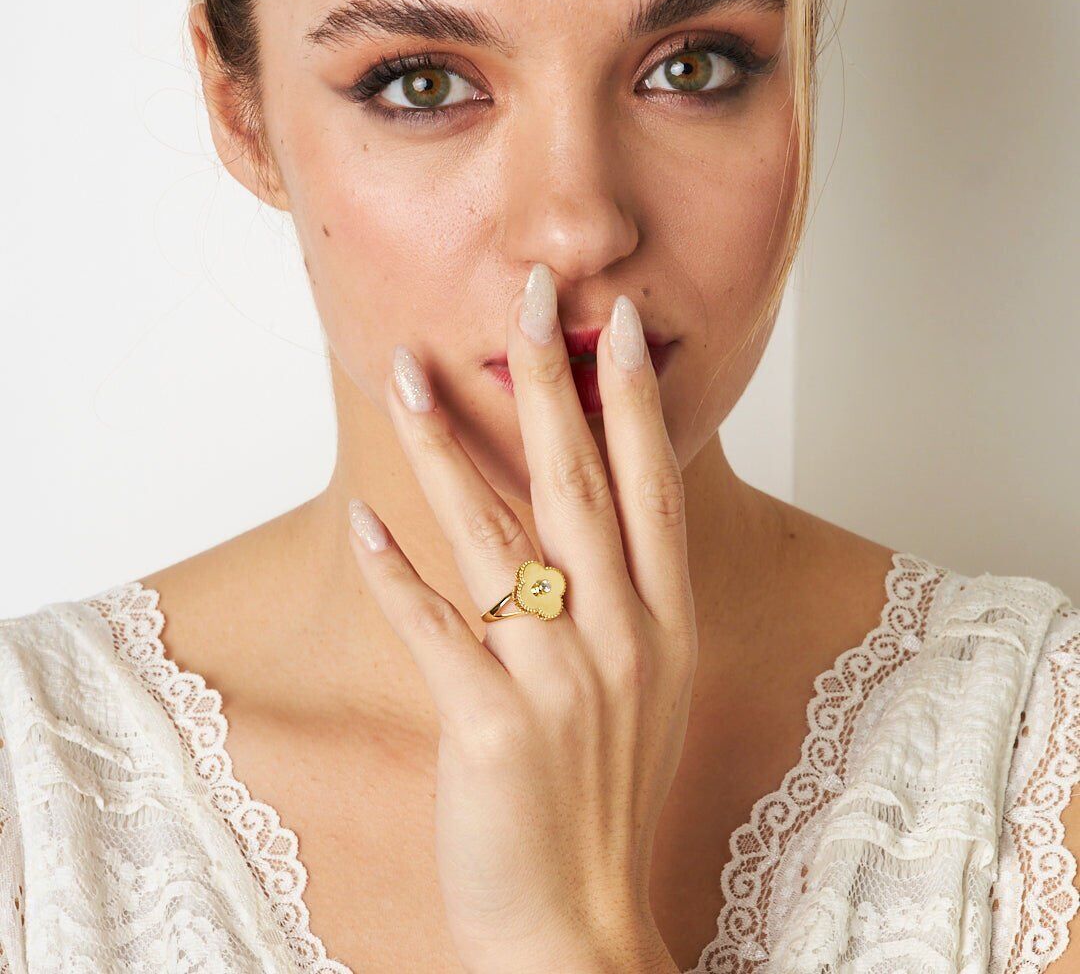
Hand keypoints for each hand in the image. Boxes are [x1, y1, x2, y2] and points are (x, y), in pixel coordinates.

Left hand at [347, 263, 696, 973]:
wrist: (582, 920)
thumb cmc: (612, 792)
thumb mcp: (649, 682)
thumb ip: (628, 594)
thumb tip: (593, 508)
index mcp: (665, 624)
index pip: (654, 488)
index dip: (636, 401)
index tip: (618, 324)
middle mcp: (622, 638)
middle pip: (579, 486)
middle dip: (549, 384)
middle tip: (524, 300)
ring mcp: (559, 682)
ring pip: (495, 538)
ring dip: (447, 449)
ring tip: (410, 374)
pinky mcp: (490, 726)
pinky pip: (434, 629)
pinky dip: (396, 572)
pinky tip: (363, 515)